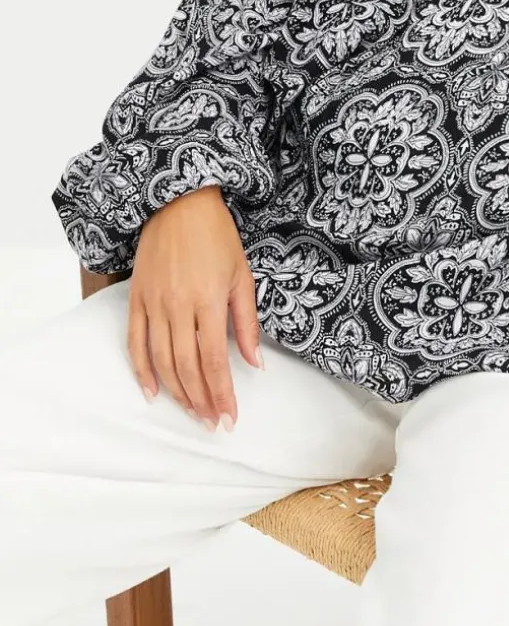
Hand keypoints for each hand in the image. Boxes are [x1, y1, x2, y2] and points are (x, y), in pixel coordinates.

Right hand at [127, 185, 263, 429]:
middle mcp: (178, 306)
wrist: (179, 203)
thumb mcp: (242, 275)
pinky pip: (135, 343)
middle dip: (200, 401)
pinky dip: (141, 371)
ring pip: (161, 361)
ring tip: (191, 413)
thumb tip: (255, 363)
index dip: (221, 393)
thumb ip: (246, 322)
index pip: (213, 361)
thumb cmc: (217, 236)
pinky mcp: (137, 299)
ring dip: (176, 393)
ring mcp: (154, 304)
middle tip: (212, 422)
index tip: (229, 417)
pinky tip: (152, 393)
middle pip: (186, 368)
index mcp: (208, 300)